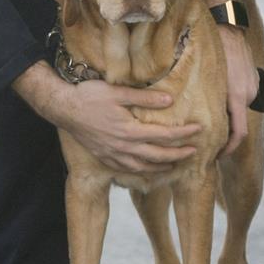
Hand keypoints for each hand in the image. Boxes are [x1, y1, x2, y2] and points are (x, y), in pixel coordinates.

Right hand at [12, 62, 200, 173]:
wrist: (63, 108)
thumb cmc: (90, 96)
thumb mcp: (118, 92)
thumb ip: (145, 98)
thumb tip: (170, 100)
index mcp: (129, 131)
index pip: (164, 136)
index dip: (184, 134)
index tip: (199, 130)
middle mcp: (123, 148)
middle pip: (158, 156)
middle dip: (179, 155)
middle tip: (195, 152)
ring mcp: (113, 155)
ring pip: (144, 168)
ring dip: (163, 167)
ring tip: (175, 164)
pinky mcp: (104, 158)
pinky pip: (128, 170)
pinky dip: (143, 172)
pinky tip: (148, 169)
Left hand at [216, 24, 258, 156]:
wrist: (229, 29)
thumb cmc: (214, 52)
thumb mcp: (206, 78)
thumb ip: (207, 98)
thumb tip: (196, 117)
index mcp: (237, 97)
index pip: (239, 133)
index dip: (229, 148)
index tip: (218, 154)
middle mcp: (248, 94)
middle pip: (237, 120)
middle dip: (223, 127)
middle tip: (205, 131)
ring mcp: (253, 87)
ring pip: (238, 107)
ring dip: (227, 110)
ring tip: (209, 105)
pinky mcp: (254, 80)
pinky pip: (242, 95)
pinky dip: (232, 98)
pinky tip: (221, 90)